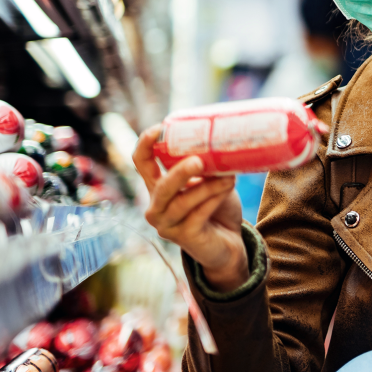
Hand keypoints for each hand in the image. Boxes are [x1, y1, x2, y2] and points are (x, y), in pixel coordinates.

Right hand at [133, 125, 249, 292]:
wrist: (229, 243)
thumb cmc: (217, 207)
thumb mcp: (211, 181)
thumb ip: (208, 166)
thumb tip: (220, 142)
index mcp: (159, 186)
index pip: (141, 162)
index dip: (145, 144)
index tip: (160, 127)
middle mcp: (156, 205)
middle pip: (161, 185)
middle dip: (179, 172)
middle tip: (199, 160)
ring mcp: (166, 224)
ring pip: (183, 200)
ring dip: (208, 186)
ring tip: (230, 176)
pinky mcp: (183, 237)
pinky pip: (198, 213)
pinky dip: (214, 198)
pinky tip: (227, 189)